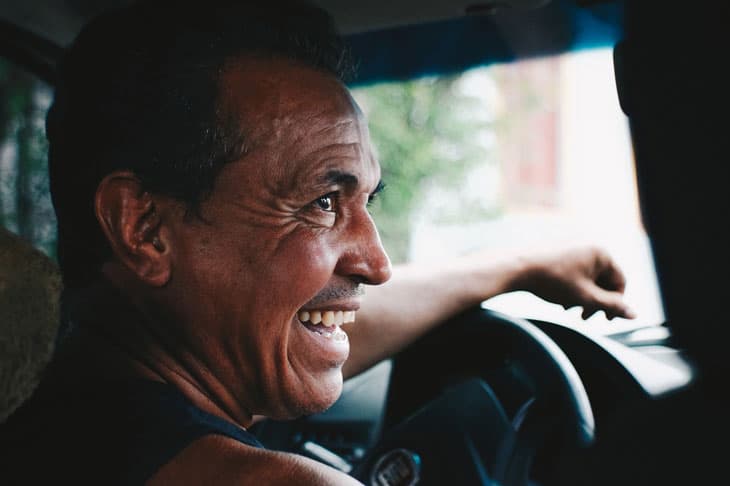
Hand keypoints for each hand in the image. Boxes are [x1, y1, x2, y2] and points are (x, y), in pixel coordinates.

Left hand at [517, 245, 635, 319]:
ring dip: (583, 296)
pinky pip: (574, 272)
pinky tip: (560, 299)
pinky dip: (571, 287)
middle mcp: (589, 245)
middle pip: (603, 279)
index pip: (619, 281)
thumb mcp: (586, 298)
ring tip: (570, 309)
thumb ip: (612, 306)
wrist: (517, 268)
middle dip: (596, 301)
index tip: (605, 319)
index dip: (615, 303)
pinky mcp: (559, 251)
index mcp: (601, 252)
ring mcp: (573, 246)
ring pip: (587, 277)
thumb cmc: (552, 281)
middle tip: (584, 317)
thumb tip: (634, 314)